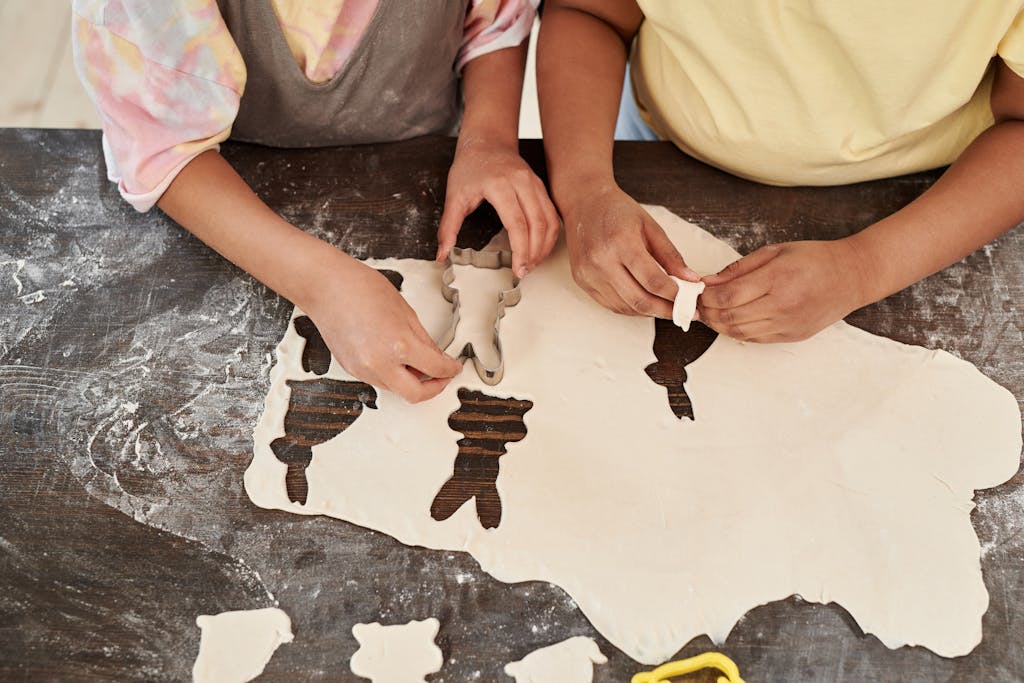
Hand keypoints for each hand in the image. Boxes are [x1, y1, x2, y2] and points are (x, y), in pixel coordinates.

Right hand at [306, 256, 462, 401]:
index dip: (450, 370)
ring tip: (416, 363)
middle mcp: (379, 364)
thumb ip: (423, 340)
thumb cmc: (360, 289)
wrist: (326, 287)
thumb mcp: (406, 311)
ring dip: (410, 382)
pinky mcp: (351, 370)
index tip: (454, 367)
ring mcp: (363, 370)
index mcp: (399, 345)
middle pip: (416, 395)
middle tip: (441, 376)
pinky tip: (395, 359)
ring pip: (396, 389)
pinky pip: (379, 380)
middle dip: (434, 388)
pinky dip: (392, 374)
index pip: (435, 369)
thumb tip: (436, 357)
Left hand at [436, 138, 560, 277]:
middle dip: (534, 253)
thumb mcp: (454, 196)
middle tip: (525, 271)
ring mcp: (534, 183)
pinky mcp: (541, 186)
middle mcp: (522, 182)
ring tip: (533, 263)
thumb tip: (441, 254)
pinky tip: (540, 248)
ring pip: (549, 220)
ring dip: (544, 245)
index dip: (520, 250)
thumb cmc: (469, 166)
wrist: (487, 141)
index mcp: (499, 184)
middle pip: (538, 224)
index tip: (518, 269)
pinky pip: (552, 214)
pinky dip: (549, 234)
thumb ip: (448, 228)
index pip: (517, 224)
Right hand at [562, 184, 698, 318]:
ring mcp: (589, 274)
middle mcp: (601, 261)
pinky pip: (611, 305)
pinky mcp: (582, 281)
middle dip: (665, 310)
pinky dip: (631, 308)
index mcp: (621, 243)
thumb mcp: (650, 226)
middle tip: (682, 312)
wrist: (584, 203)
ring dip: (649, 311)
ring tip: (666, 307)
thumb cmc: (618, 211)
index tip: (690, 301)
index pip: (653, 281)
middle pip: (639, 300)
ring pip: (625, 307)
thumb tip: (691, 280)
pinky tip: (644, 303)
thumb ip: (671, 255)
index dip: (675, 295)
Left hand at [697, 239, 868, 341]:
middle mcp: (782, 305)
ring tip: (710, 313)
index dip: (705, 297)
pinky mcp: (792, 336)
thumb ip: (739, 268)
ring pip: (739, 332)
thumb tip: (708, 281)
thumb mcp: (775, 251)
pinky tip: (730, 320)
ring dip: (719, 325)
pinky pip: (755, 339)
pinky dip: (736, 331)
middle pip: (730, 317)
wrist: (852, 276)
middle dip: (707, 312)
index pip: (728, 296)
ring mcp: (788, 324)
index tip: (697, 292)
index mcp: (778, 278)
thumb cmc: (814, 258)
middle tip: (697, 305)